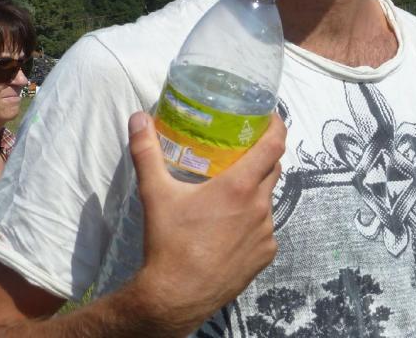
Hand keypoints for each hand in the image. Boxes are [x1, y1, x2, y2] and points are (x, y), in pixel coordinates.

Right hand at [125, 111, 285, 334]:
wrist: (175, 297)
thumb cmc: (168, 243)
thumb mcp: (155, 194)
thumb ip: (147, 152)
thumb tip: (138, 118)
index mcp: (240, 186)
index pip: (274, 144)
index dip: (277, 126)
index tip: (272, 117)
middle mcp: (260, 205)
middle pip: (272, 169)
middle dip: (263, 157)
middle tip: (244, 152)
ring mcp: (266, 231)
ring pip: (268, 200)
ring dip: (255, 192)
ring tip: (233, 194)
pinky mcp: (266, 254)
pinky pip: (265, 229)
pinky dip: (253, 223)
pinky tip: (233, 228)